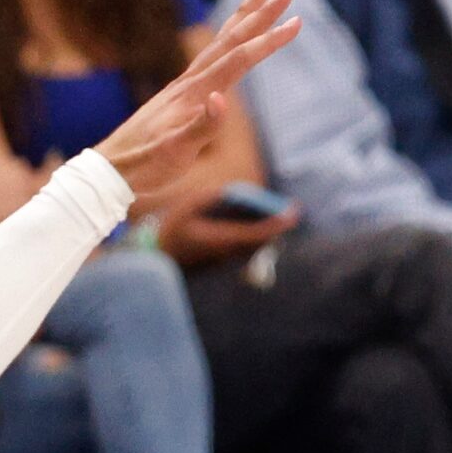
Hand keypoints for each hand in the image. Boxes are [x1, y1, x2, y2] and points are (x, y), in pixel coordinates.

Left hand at [96, 0, 299, 198]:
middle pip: (230, 40)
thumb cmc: (147, 164)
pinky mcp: (180, 95)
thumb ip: (202, 126)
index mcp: (194, 93)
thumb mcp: (176, 151)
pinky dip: (228, 41)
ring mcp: (184, 86)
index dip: (268, 41)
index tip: (297, 22)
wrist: (113, 169)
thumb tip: (222, 98)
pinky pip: (211, 58)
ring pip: (219, 44)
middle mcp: (190, 82)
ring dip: (242, 18)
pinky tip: (231, 42)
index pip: (239, 60)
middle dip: (259, 14)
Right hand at [155, 203, 300, 268]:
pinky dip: (254, 236)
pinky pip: (245, 249)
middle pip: (262, 242)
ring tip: (275, 215)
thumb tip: (234, 190)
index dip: (279, 222)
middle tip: (290, 210)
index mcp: (222, 239)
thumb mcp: (189, 206)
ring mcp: (225, 261)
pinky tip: (254, 224)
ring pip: (255, 247)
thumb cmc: (170, 229)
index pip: (259, 233)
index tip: (295, 211)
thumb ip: (213, 196)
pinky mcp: (221, 262)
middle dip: (277, 226)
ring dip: (266, 232)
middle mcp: (228, 254)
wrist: (157, 258)